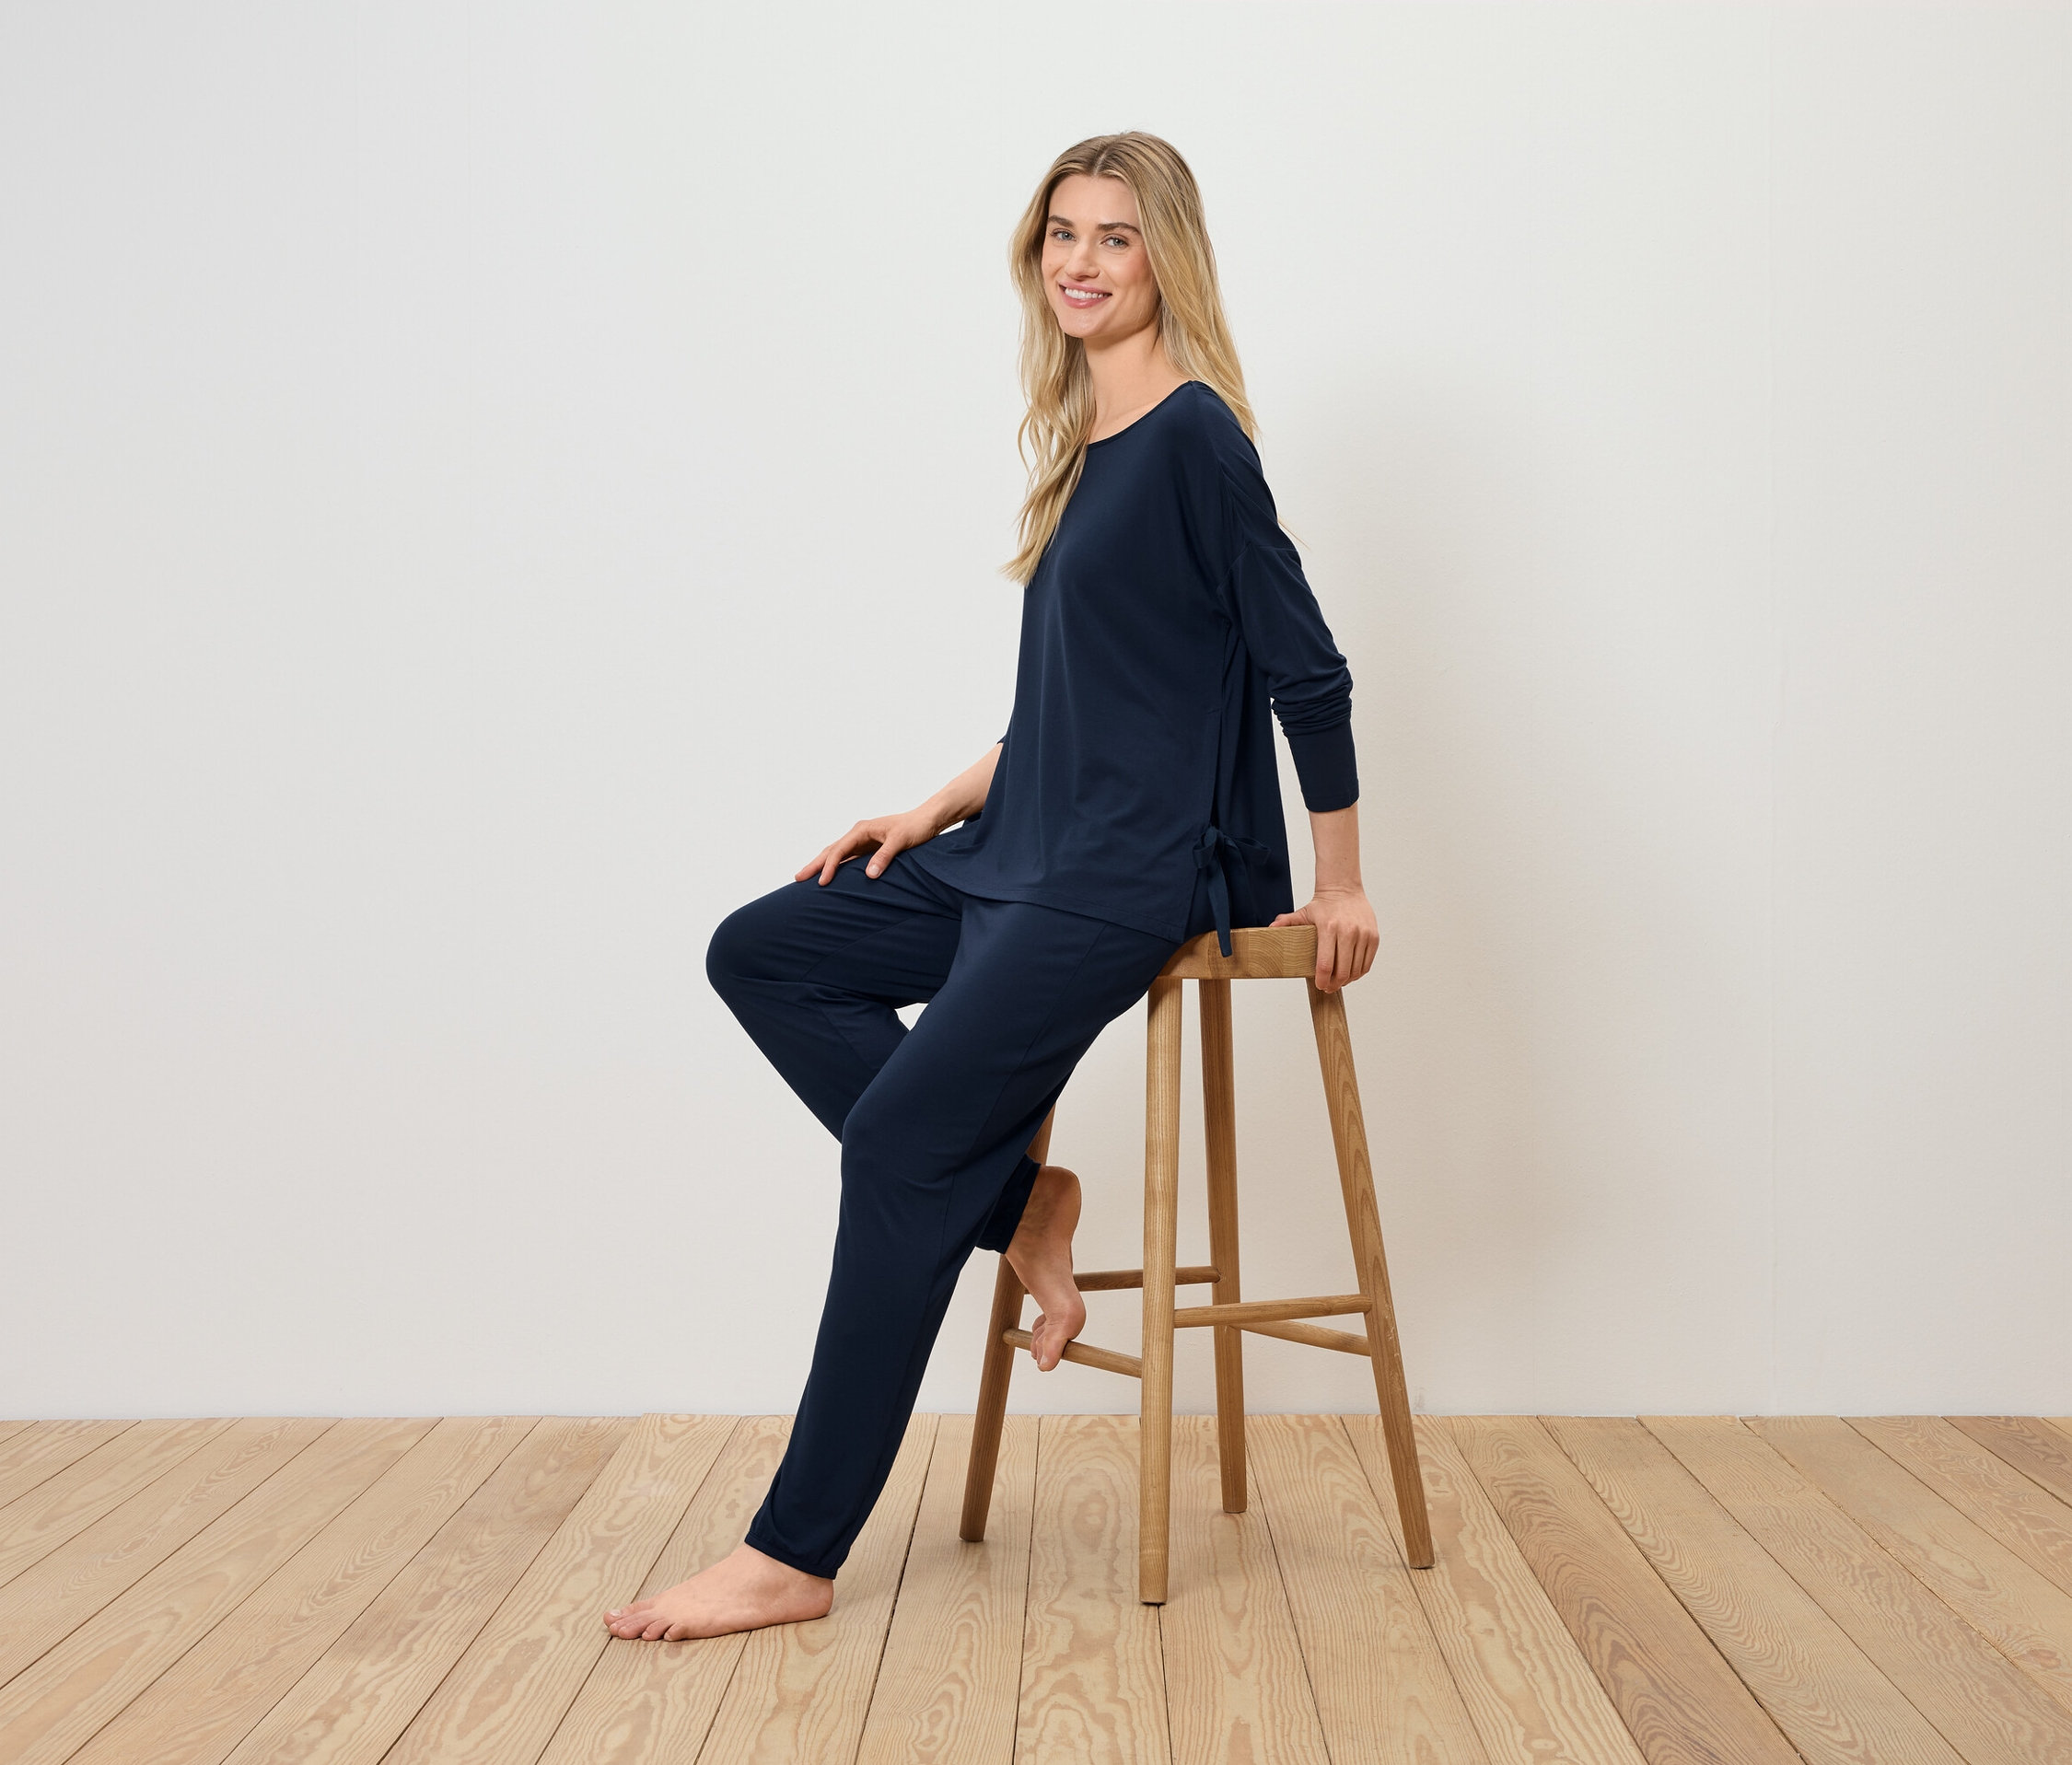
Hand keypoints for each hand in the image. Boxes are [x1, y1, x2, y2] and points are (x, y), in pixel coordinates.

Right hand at [795, 807, 943, 885]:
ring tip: (807, 878)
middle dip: (815, 864)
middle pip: (831, 850)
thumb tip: (869, 875)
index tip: (822, 882)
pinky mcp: (869, 848)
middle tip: (797, 878)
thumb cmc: (915, 828)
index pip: (839, 850)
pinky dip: (837, 867)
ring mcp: (862, 840)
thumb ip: (885, 857)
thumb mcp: (901, 841)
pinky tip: (831, 876)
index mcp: (862, 829)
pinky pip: (848, 858)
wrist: (927, 820)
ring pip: (837, 853)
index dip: (829, 867)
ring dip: (822, 865)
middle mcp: (858, 833)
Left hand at [1270, 885, 1377, 992]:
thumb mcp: (1303, 912)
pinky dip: (1359, 972)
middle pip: (1343, 970)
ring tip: (1339, 982)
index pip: (1326, 964)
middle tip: (1329, 988)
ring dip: (1347, 980)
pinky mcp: (1373, 937)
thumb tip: (1270, 929)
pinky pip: (1367, 963)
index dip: (1323, 980)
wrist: (1345, 889)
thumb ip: (1287, 922)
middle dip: (1335, 984)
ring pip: (1357, 969)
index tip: (1320, 986)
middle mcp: (1348, 931)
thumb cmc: (1324, 905)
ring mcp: (1363, 934)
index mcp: (1328, 928)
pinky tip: (1351, 973)